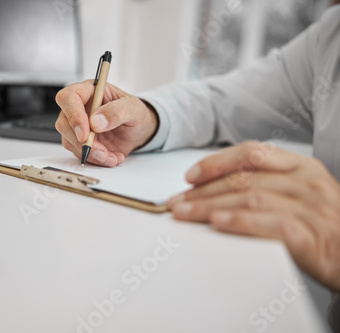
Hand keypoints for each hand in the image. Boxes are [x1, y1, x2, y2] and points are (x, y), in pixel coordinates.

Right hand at [55, 80, 157, 166]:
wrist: (138, 130)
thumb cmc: (134, 113)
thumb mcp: (133, 108)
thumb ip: (116, 111)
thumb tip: (96, 121)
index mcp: (89, 91)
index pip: (69, 98)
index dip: (73, 116)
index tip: (85, 134)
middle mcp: (79, 107)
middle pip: (64, 123)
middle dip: (82, 142)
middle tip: (101, 151)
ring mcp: (78, 125)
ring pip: (69, 141)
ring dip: (90, 153)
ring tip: (111, 155)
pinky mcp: (80, 141)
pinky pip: (79, 153)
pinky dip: (95, 159)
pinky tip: (111, 157)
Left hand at [168, 141, 339, 291]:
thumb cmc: (327, 228)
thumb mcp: (302, 196)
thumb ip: (269, 186)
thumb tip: (219, 189)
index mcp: (303, 167)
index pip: (252, 153)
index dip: (217, 162)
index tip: (190, 176)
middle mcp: (307, 182)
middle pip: (244, 178)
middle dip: (203, 190)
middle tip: (177, 201)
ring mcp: (311, 208)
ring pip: (250, 198)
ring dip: (210, 205)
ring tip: (185, 212)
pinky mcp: (313, 236)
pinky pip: (271, 224)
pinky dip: (241, 222)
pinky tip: (218, 223)